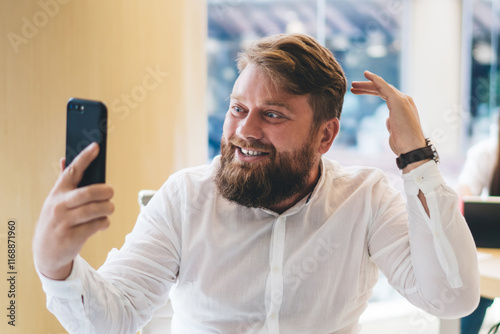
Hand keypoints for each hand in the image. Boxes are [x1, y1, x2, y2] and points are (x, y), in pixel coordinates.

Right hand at [33, 142, 113, 279]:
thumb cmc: (56, 220)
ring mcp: (64, 222)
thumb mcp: (55, 201)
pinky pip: (97, 225)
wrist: (46, 252)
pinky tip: (103, 223)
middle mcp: (59, 206)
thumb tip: (65, 158)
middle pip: (89, 192)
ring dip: (107, 208)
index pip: (72, 171)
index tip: (96, 146)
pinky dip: (104, 223)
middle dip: (106, 191)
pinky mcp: (71, 237)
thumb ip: (64, 182)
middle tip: (110, 192)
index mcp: (57, 193)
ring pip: (96, 209)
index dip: (84, 158)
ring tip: (108, 209)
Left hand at [351, 71, 426, 155]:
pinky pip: (385, 87)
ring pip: (382, 87)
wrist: (412, 149)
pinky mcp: (398, 101)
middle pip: (383, 90)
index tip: (357, 91)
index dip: (371, 92)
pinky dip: (376, 80)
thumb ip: (391, 123)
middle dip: (367, 87)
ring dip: (367, 85)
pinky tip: (367, 75)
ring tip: (352, 86)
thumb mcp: (394, 132)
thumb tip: (388, 119)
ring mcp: (402, 100)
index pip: (385, 95)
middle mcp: (404, 100)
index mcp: (403, 107)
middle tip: (352, 88)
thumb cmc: (403, 144)